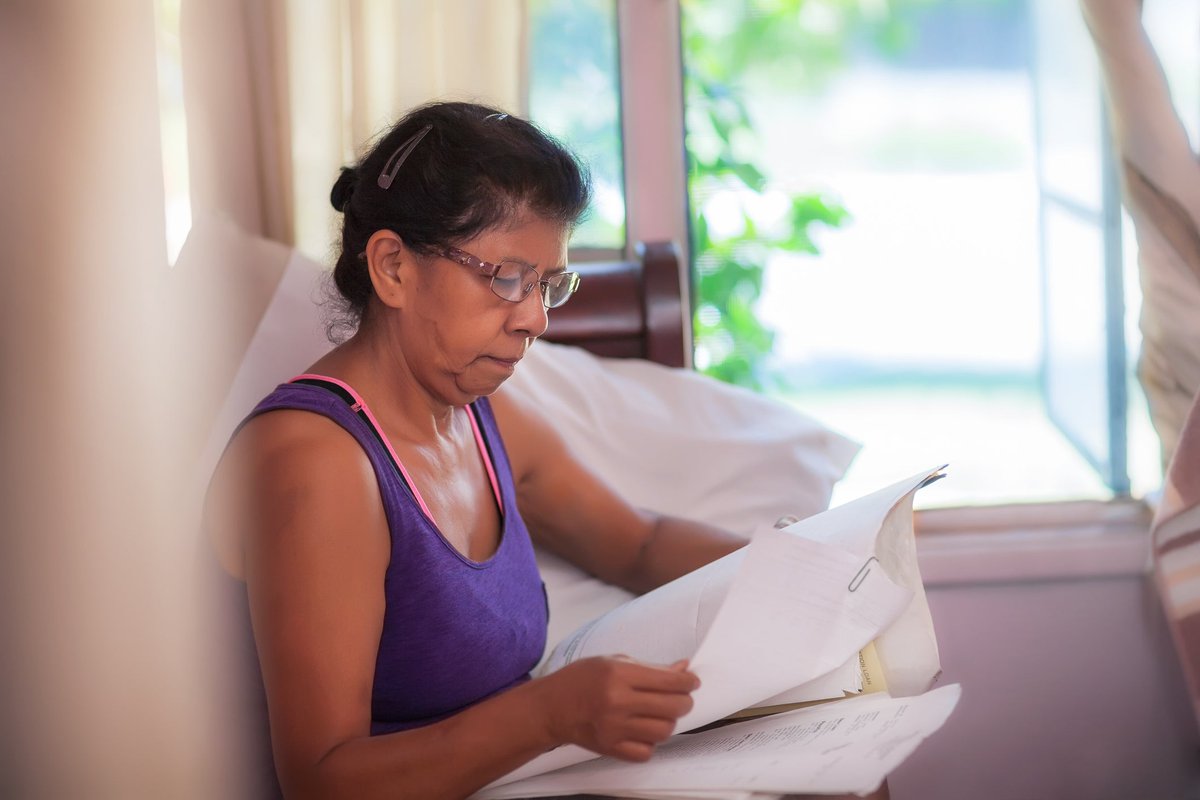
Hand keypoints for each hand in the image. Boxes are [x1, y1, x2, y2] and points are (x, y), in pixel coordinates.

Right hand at [534, 656, 698, 761]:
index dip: (688, 681)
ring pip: (663, 731)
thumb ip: (650, 668)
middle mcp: (617, 702)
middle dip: (684, 701)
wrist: (551, 706)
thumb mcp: (613, 662)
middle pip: (672, 707)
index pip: (669, 681)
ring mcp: (614, 728)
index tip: (692, 681)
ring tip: (659, 713)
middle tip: (681, 697)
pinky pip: (646, 751)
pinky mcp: (610, 748)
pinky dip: (651, 742)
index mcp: (618, 675)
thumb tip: (682, 668)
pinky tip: (643, 731)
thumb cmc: (580, 679)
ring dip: (669, 721)